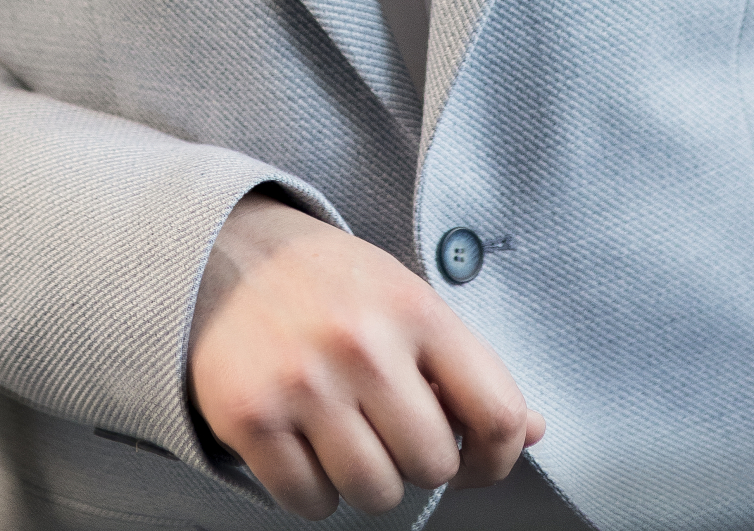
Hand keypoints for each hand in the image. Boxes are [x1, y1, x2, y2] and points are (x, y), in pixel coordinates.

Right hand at [188, 195, 544, 519]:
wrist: (220, 250)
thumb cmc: (326, 282)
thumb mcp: (403, 298)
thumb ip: (466, 364)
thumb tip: (534, 430)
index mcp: (413, 307)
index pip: (499, 413)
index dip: (497, 456)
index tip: (475, 457)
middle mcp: (362, 343)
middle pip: (433, 465)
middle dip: (418, 460)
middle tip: (388, 426)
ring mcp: (304, 382)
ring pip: (376, 493)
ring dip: (366, 477)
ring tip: (344, 431)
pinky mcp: (252, 417)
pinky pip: (310, 503)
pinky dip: (312, 488)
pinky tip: (303, 441)